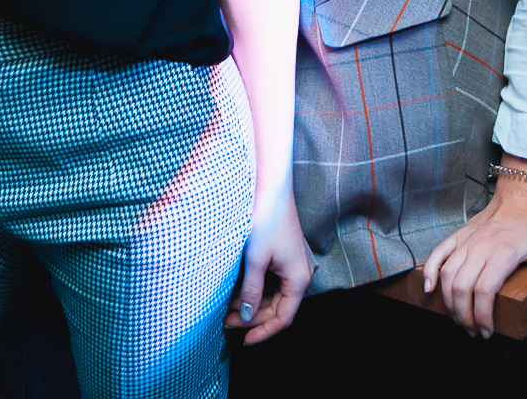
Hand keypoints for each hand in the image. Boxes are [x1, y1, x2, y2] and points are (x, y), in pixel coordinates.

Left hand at [224, 195, 312, 344]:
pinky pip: (271, 280)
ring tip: (226, 308)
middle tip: (225, 322)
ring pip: (273, 295)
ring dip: (251, 304)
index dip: (264, 333)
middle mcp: (300, 272)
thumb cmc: (265, 218)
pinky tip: (235, 291)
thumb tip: (245, 316)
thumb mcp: (255, 260)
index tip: (244, 341)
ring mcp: (292, 263)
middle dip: (253, 318)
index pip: (284, 318)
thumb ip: (251, 292)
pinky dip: (255, 289)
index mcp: (299, 278)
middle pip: (278, 308)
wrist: (270, 185)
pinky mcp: (283, 254)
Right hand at [422, 178, 526, 338]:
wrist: (516, 200)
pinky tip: (429, 289)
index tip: (487, 331)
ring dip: (449, 302)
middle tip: (472, 331)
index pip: (486, 291)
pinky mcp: (457, 237)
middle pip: (463, 288)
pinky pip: (437, 254)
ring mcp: (466, 241)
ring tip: (458, 319)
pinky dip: (429, 272)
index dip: (483, 316)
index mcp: (504, 252)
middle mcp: (481, 247)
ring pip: (448, 275)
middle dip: (464, 316)